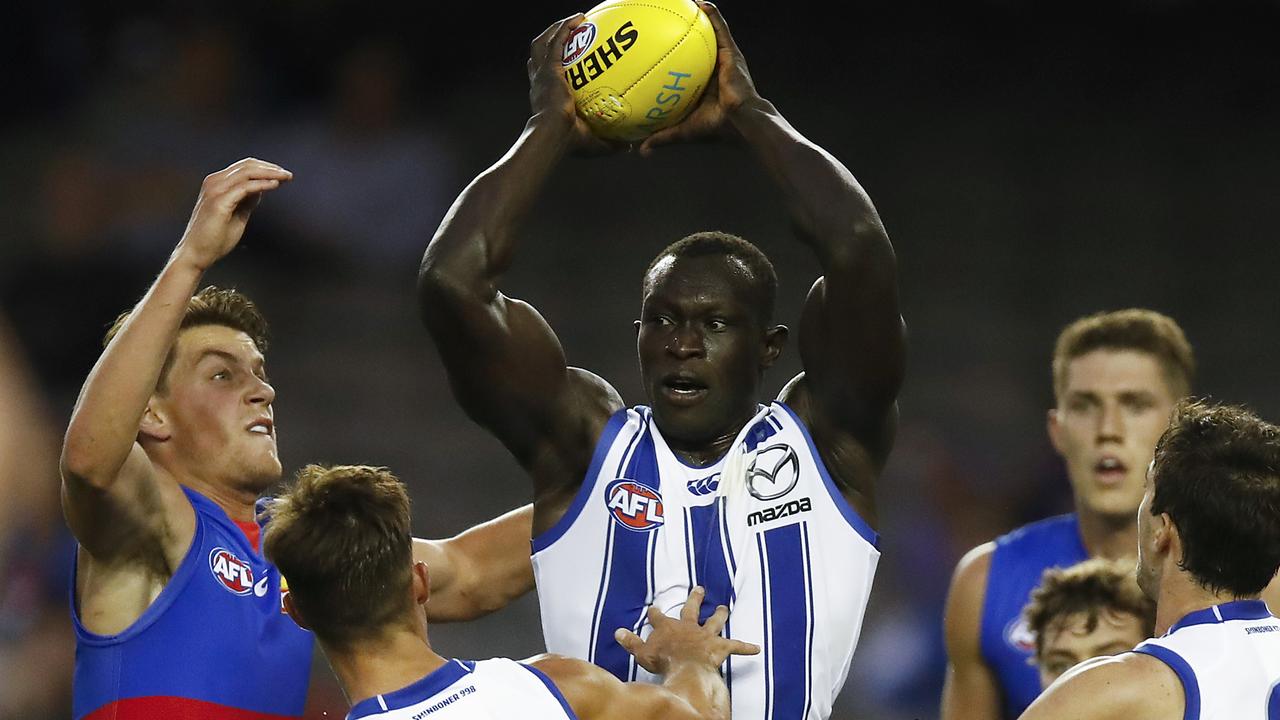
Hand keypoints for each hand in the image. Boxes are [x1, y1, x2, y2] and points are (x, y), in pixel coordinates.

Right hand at [178, 158, 291, 270]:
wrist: (197, 253)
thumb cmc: (215, 237)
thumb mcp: (237, 213)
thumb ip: (247, 199)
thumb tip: (262, 188)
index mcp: (217, 183)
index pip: (244, 167)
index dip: (265, 167)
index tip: (282, 174)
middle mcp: (214, 182)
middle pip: (247, 166)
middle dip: (270, 168)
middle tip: (288, 175)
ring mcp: (215, 190)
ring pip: (247, 173)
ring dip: (269, 173)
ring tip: (286, 177)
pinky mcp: (219, 201)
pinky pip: (245, 187)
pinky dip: (262, 184)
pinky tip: (275, 185)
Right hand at [527, 14, 616, 154]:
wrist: (553, 135)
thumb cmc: (568, 142)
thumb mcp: (592, 143)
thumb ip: (610, 143)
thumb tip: (629, 147)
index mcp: (545, 97)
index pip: (542, 75)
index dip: (549, 64)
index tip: (561, 59)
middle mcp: (540, 83)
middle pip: (539, 54)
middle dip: (551, 40)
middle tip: (568, 33)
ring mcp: (543, 74)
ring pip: (543, 42)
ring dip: (557, 29)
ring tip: (575, 20)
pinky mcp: (550, 69)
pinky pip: (556, 41)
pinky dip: (565, 28)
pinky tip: (578, 18)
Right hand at [614, 586, 759, 674]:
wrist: (683, 666)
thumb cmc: (663, 660)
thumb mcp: (641, 652)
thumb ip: (630, 641)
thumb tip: (617, 632)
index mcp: (668, 627)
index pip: (659, 617)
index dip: (656, 613)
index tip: (654, 608)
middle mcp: (688, 627)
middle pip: (691, 609)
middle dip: (695, 598)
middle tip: (699, 589)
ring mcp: (705, 635)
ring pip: (714, 622)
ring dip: (720, 615)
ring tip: (724, 608)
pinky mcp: (719, 647)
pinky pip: (735, 646)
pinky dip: (746, 647)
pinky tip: (757, 648)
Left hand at [638, 2, 761, 155]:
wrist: (741, 123)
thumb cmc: (716, 128)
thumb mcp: (683, 130)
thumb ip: (662, 136)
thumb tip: (641, 150)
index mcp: (700, 86)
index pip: (682, 68)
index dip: (671, 58)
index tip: (653, 49)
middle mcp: (710, 70)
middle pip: (693, 47)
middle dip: (681, 34)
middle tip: (664, 21)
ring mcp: (722, 60)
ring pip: (708, 34)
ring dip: (698, 18)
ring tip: (686, 3)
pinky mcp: (731, 54)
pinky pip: (721, 30)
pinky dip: (713, 16)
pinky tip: (702, 3)